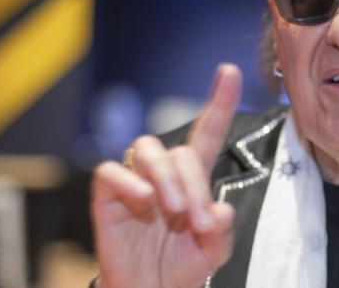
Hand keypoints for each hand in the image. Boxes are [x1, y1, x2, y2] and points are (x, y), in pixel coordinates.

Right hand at [91, 64, 242, 287]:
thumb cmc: (179, 266)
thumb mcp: (210, 253)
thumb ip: (221, 232)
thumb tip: (221, 209)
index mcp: (193, 179)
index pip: (207, 133)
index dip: (219, 103)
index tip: (230, 72)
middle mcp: (165, 173)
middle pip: (181, 151)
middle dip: (194, 185)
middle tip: (199, 221)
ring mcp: (136, 180)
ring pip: (148, 150)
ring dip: (166, 178)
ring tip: (173, 210)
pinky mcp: (107, 195)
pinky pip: (111, 172)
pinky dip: (128, 182)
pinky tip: (143, 201)